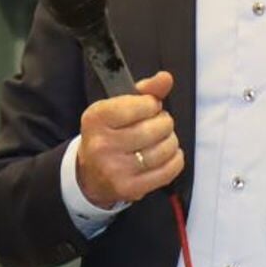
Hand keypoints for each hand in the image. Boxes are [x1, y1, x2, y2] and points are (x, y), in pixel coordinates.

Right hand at [74, 71, 181, 207]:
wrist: (90, 175)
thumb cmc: (108, 135)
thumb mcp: (117, 108)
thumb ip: (144, 91)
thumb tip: (166, 78)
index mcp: (96, 118)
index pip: (142, 105)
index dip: (152, 105)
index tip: (148, 108)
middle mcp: (102, 144)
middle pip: (156, 128)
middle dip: (164, 123)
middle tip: (157, 125)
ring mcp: (116, 169)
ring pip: (165, 149)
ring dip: (170, 141)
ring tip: (162, 140)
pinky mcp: (130, 188)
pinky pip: (169, 170)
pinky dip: (175, 159)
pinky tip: (167, 155)